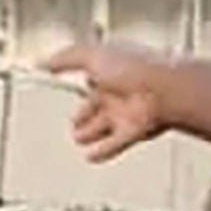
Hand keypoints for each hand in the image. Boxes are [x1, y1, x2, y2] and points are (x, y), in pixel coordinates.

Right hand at [43, 37, 180, 164]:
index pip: (93, 76)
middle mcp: (120, 91)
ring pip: (104, 125)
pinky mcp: (133, 132)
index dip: (81, 81)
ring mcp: (127, 112)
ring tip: (78, 139)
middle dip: (85, 114)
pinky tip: (91, 156)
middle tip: (74, 122)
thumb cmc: (135, 67)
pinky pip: (114, 144)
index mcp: (112, 69)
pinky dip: (102, 151)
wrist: (165, 89)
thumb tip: (45, 62)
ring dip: (91, 133)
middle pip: (98, 105)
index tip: (66, 85)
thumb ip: (67, 58)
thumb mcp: (93, 54)